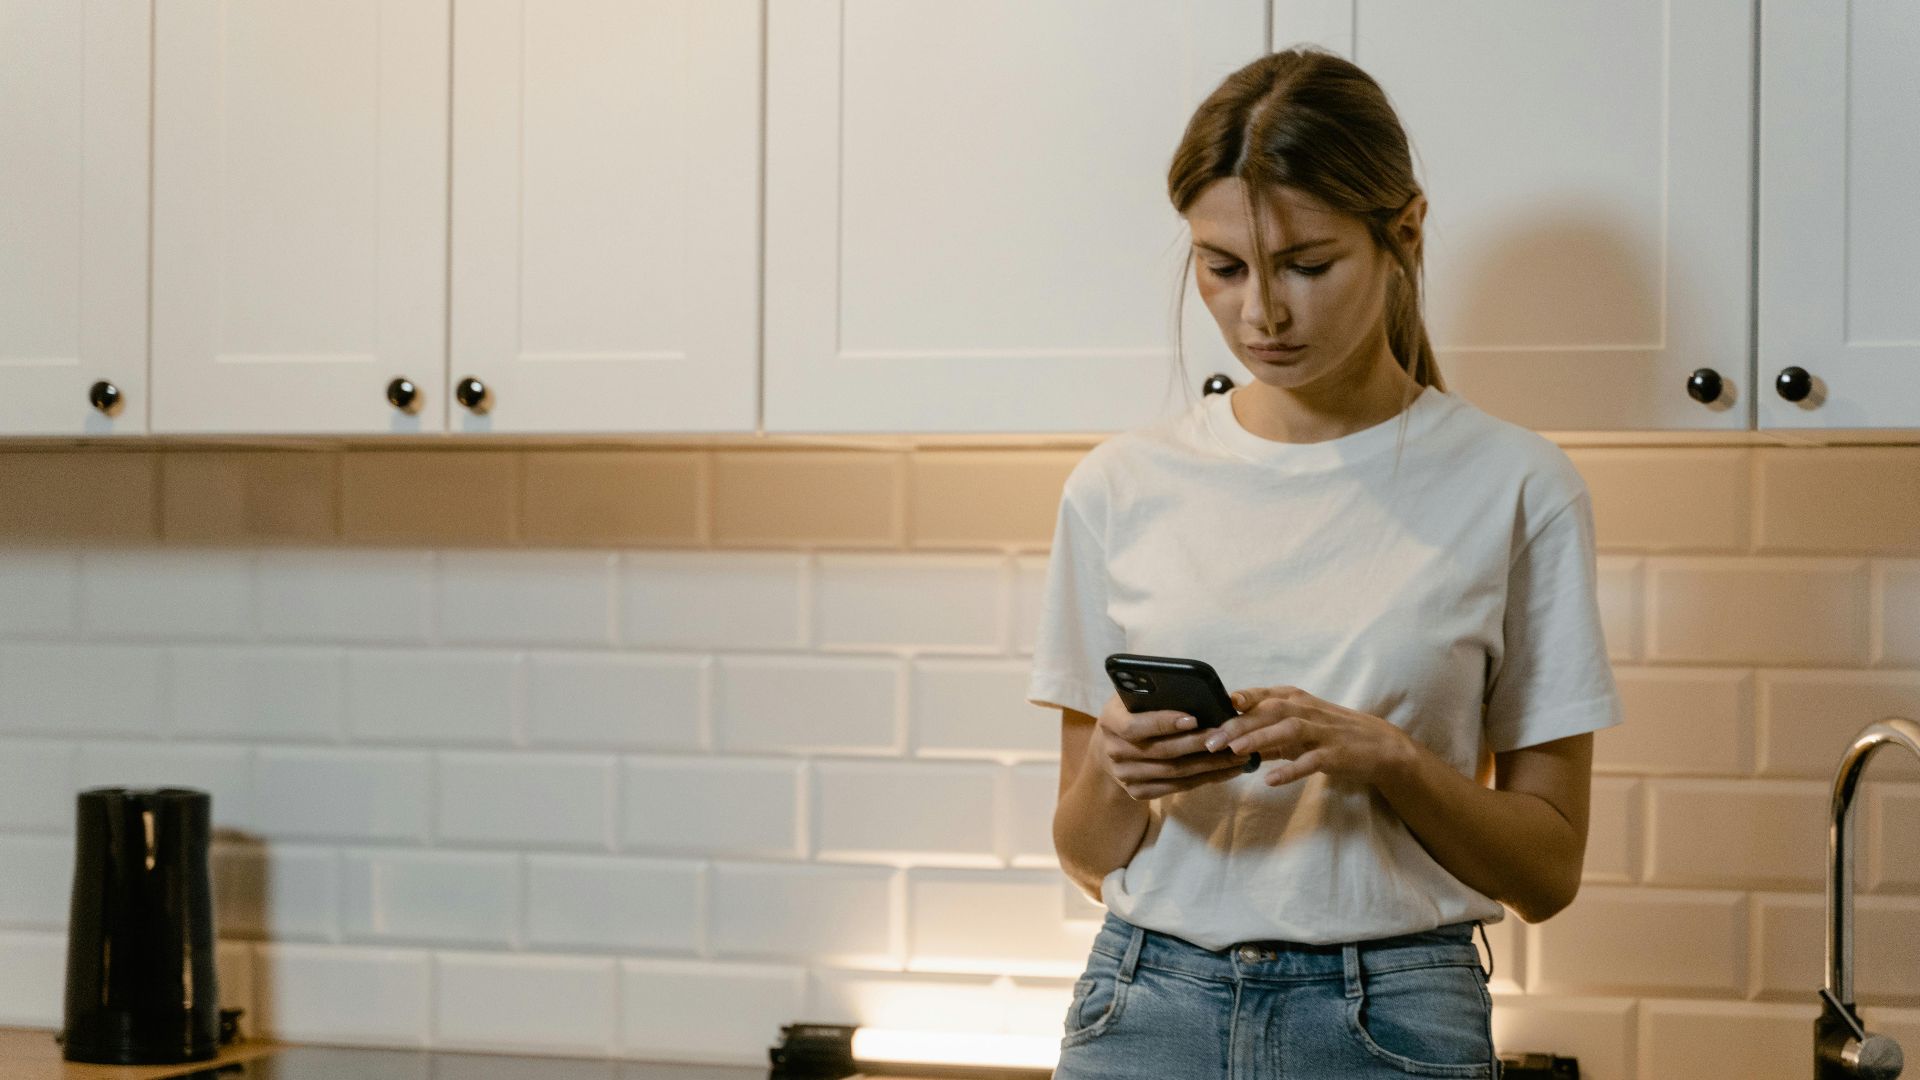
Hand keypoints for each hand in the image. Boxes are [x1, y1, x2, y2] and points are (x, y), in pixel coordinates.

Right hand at [1091, 692, 1252, 800]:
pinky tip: (1226, 771)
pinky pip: (1177, 787)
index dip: (1164, 723)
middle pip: (1161, 752)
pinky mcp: (1138, 792)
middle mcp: (1114, 751)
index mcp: (1110, 721)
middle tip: (1226, 736)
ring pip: (1174, 772)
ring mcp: (1125, 776)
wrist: (1108, 749)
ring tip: (1236, 755)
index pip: (1135, 726)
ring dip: (1209, 765)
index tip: (1193, 718)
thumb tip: (1196, 691)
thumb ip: (1154, 693)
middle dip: (1197, 744)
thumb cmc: (1131, 713)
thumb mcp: (1133, 697)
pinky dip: (1205, 779)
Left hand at [1204, 684, 1417, 788]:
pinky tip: (1269, 780)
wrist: (1380, 746)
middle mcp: (1307, 710)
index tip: (1211, 707)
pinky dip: (1290, 770)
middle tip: (1210, 740)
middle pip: (1268, 710)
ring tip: (1235, 751)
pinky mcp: (1335, 754)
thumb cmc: (1330, 734)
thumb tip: (1228, 739)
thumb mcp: (1297, 726)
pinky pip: (1310, 761)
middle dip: (1238, 724)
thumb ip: (1265, 731)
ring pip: (1287, 729)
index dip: (1237, 700)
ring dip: (1260, 738)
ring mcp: (1322, 731)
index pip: (1261, 694)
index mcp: (1295, 699)